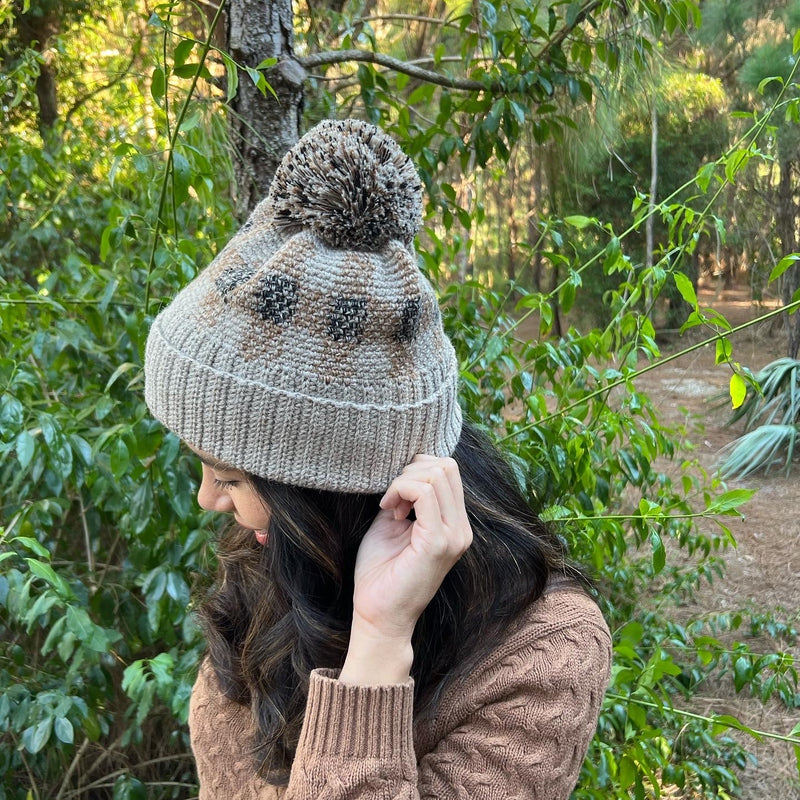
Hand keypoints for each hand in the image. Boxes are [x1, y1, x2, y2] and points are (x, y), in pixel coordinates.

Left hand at [339, 456, 472, 684]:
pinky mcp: (438, 542)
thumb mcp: (393, 524)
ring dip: (404, 482)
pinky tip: (388, 510)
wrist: (379, 616)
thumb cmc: (381, 574)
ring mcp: (454, 535)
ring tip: (389, 507)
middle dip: (411, 471)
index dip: (416, 471)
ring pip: (437, 474)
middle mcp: (462, 529)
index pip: (449, 470)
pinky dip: (400, 490)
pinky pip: (424, 493)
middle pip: (447, 466)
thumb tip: (402, 471)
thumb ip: (404, 498)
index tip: (393, 495)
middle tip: (390, 498)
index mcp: (455, 524)